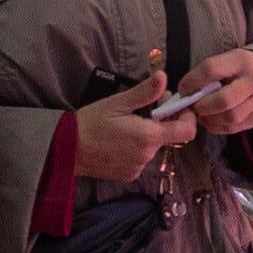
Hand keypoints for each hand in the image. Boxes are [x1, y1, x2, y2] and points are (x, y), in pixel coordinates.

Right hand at [70, 66, 184, 187]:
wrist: (65, 150)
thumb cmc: (89, 123)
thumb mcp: (117, 103)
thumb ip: (144, 93)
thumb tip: (163, 77)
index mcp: (148, 136)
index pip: (187, 131)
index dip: (187, 117)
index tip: (177, 107)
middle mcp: (147, 155)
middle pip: (168, 137)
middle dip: (161, 122)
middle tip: (145, 110)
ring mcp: (138, 167)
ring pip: (153, 148)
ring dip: (146, 136)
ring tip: (125, 126)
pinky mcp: (129, 175)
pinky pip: (140, 159)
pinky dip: (135, 149)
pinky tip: (119, 141)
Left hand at [170, 48, 252, 138]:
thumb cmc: (242, 68)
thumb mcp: (227, 60)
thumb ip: (207, 73)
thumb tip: (185, 92)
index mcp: (241, 62)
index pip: (212, 70)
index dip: (193, 81)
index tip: (183, 88)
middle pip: (224, 100)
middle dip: (203, 106)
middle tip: (193, 106)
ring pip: (230, 117)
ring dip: (209, 119)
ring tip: (202, 114)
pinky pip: (234, 127)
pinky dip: (217, 126)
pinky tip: (211, 119)